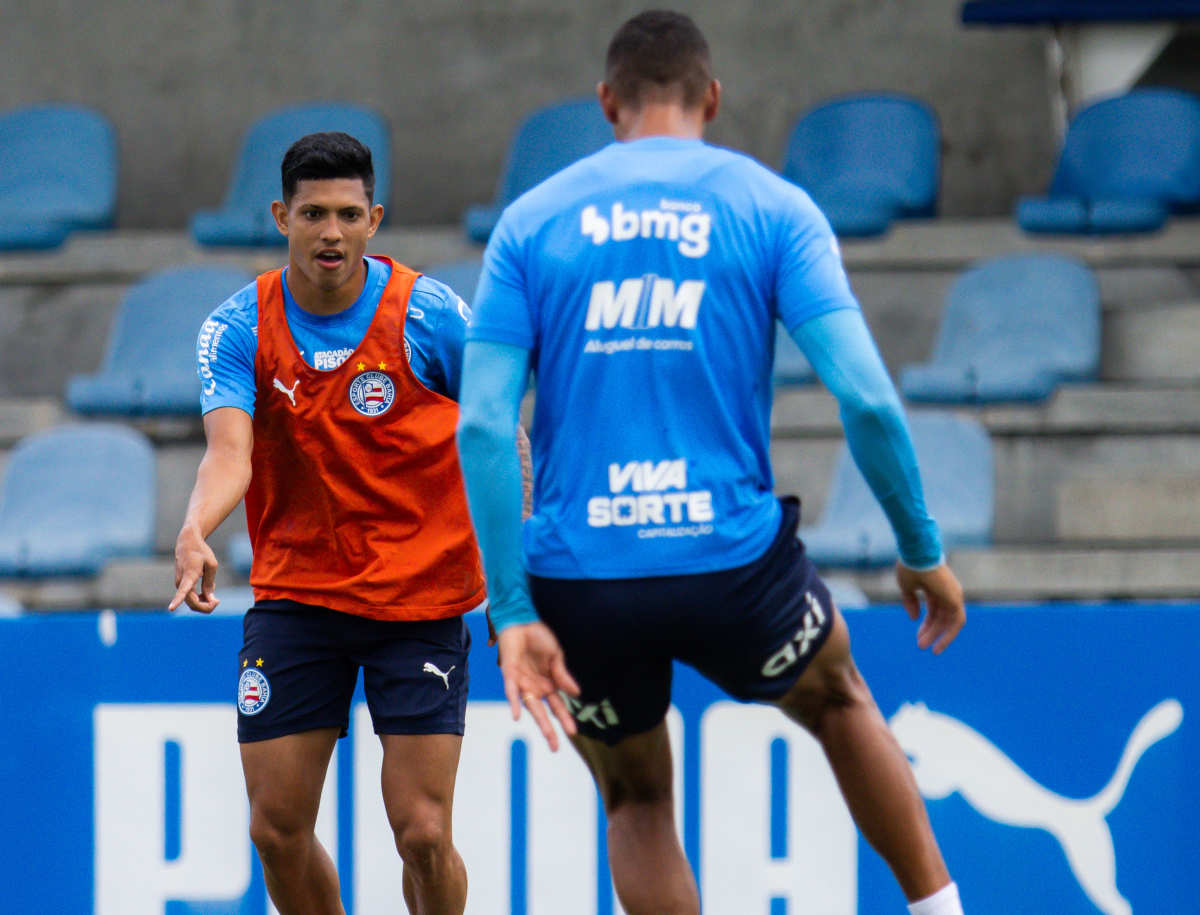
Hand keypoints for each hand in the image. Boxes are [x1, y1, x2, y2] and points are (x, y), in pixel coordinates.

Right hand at [169, 525, 220, 612]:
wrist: (187, 543)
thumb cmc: (201, 552)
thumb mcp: (211, 565)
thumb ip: (209, 583)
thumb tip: (210, 600)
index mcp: (189, 575)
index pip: (183, 590)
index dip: (177, 600)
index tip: (171, 609)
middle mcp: (181, 582)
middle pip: (192, 603)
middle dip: (206, 607)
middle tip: (218, 601)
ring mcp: (179, 584)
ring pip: (191, 602)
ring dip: (203, 603)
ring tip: (214, 595)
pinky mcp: (181, 585)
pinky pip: (190, 598)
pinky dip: (200, 599)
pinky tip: (207, 591)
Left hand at [496, 621, 580, 750]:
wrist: (522, 621)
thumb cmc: (539, 637)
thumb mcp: (556, 656)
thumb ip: (562, 676)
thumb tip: (577, 694)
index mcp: (548, 683)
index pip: (557, 706)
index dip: (565, 719)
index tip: (573, 732)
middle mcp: (535, 687)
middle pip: (543, 713)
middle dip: (550, 730)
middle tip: (557, 748)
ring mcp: (522, 682)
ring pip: (530, 706)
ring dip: (539, 720)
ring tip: (548, 735)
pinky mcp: (510, 674)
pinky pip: (512, 692)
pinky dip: (514, 703)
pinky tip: (517, 715)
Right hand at [896, 561, 964, 653]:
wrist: (917, 554)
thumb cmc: (911, 566)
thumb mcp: (907, 587)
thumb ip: (911, 602)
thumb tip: (914, 618)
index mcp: (936, 587)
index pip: (934, 610)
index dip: (926, 624)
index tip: (918, 636)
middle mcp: (947, 592)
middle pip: (941, 617)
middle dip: (931, 632)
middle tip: (921, 645)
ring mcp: (953, 595)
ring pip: (949, 621)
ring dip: (938, 636)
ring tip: (926, 647)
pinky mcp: (955, 599)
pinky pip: (957, 622)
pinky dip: (949, 634)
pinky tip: (938, 643)